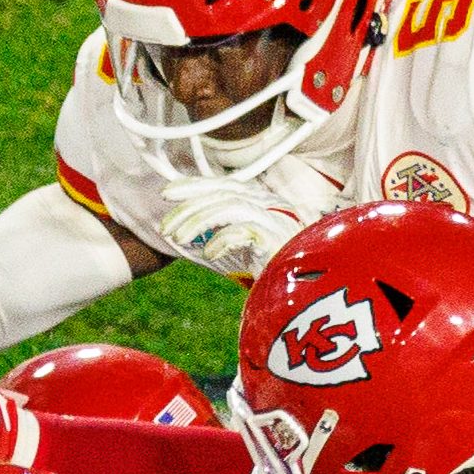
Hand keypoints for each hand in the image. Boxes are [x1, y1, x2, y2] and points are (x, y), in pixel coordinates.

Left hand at [156, 154, 336, 280]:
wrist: (308, 288)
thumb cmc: (272, 267)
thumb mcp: (239, 249)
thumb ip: (214, 237)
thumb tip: (179, 235)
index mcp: (258, 202)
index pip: (222, 185)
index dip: (194, 185)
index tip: (167, 193)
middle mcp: (267, 204)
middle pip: (222, 194)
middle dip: (189, 208)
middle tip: (165, 227)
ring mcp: (274, 218)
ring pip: (230, 206)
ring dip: (198, 221)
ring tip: (177, 238)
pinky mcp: (278, 238)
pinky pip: (245, 231)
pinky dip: (222, 240)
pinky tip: (207, 253)